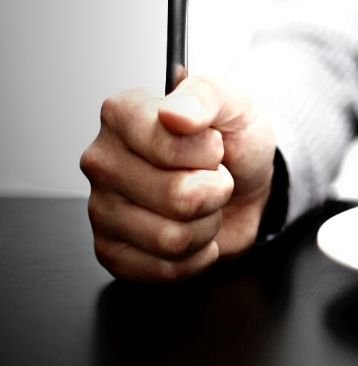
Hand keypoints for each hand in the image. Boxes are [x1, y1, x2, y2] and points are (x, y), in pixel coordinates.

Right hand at [80, 76, 277, 281]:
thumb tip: (174, 114)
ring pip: (173, 238)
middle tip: (212, 175)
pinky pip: (165, 269)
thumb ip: (206, 96)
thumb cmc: (234, 141)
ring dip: (207, 224)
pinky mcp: (111, 251)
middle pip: (177, 197)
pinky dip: (196, 256)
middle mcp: (103, 161)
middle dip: (216, 191)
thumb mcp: (234, 102)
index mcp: (123, 115)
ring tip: (203, 202)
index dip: (209, 152)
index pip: (169, 147)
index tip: (213, 142)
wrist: (247, 183)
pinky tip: (193, 229)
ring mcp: (101, 208)